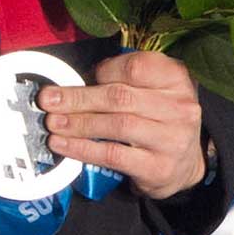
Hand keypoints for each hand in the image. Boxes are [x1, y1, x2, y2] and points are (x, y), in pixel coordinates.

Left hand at [38, 50, 204, 199]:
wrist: (184, 165)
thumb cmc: (158, 120)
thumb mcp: (151, 92)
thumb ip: (121, 82)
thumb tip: (73, 84)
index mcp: (176, 79)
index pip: (136, 67)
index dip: (104, 71)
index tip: (78, 77)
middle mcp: (180, 107)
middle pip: (120, 97)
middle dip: (78, 98)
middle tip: (48, 100)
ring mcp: (172, 138)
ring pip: (116, 125)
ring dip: (78, 124)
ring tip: (53, 123)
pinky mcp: (158, 167)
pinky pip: (113, 155)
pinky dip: (83, 149)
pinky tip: (63, 145)